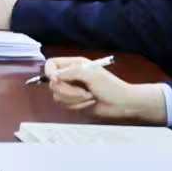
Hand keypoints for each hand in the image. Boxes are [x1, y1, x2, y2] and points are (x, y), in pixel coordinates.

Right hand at [43, 58, 169, 124]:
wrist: (122, 103)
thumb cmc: (110, 86)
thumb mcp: (90, 74)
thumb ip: (70, 72)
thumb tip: (53, 77)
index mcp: (74, 65)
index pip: (51, 65)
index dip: (50, 72)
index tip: (56, 80)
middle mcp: (70, 77)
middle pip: (52, 84)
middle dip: (68, 91)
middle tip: (84, 92)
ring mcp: (71, 91)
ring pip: (58, 96)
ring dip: (75, 99)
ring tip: (90, 97)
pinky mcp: (73, 103)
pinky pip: (65, 106)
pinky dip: (78, 106)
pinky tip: (90, 103)